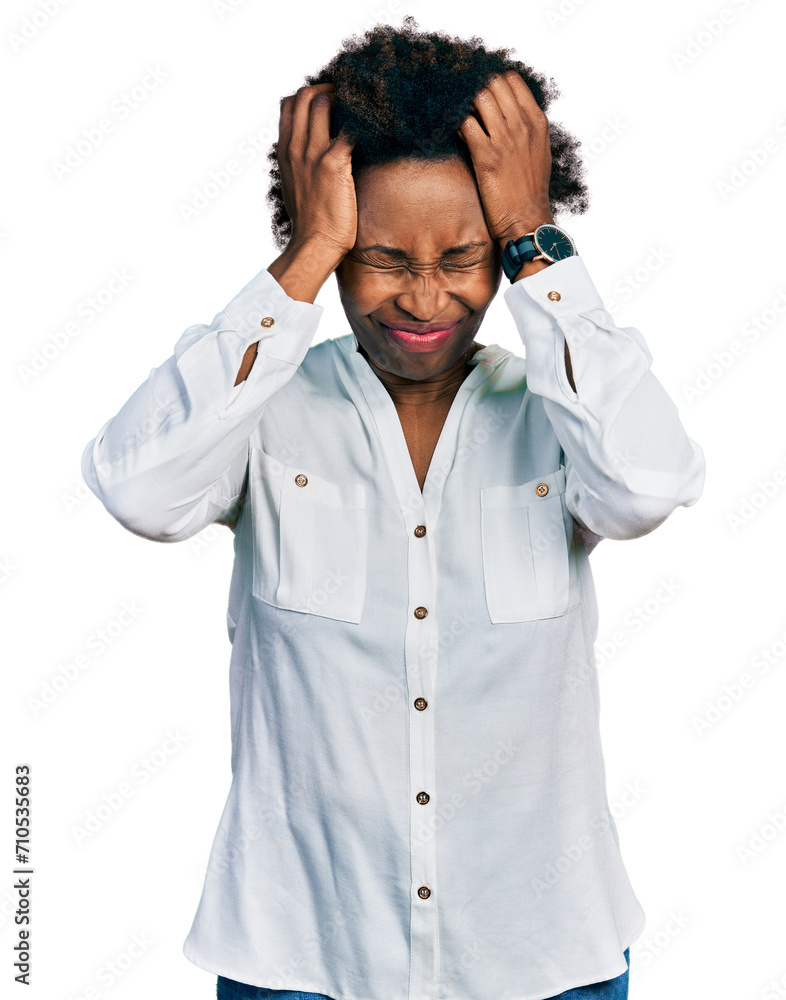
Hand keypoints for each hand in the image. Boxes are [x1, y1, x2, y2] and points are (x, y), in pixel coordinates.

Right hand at [277, 84, 356, 256]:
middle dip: (329, 88)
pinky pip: (349, 129)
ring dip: (346, 99)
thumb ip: (299, 164)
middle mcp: (295, 148)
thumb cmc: (310, 222)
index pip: (289, 104)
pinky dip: (363, 122)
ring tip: (364, 108)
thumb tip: (311, 154)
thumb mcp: (294, 186)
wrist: (314, 245)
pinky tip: (377, 126)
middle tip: (351, 98)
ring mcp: (313, 155)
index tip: (330, 99)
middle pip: (306, 95)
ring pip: (323, 103)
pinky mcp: (333, 164)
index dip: (311, 94)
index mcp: (285, 152)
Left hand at [456, 71, 553, 245]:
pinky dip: (457, 125)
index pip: (512, 80)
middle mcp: (521, 125)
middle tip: (467, 105)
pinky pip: (464, 124)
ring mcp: (503, 138)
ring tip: (462, 118)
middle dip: (476, 90)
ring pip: (478, 98)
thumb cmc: (531, 191)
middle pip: (493, 84)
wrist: (527, 220)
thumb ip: (526, 127)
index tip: (485, 94)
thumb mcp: (539, 151)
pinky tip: (457, 135)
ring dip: (465, 105)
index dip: (494, 82)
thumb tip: (508, 112)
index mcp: (537, 121)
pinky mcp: (485, 155)